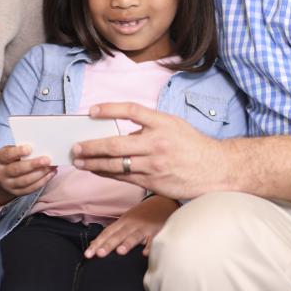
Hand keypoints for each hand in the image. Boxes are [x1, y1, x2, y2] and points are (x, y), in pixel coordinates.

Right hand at [0, 144, 56, 207]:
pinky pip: (31, 188)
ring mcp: (9, 185)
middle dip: (33, 165)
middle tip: (47, 160)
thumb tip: (39, 146)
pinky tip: (51, 173)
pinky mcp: (17, 193)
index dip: (18, 152)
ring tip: (52, 166)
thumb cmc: (9, 159)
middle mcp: (2, 174)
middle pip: (17, 170)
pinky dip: (43, 181)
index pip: (7, 155)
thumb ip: (20, 149)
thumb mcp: (9, 151)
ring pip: (25, 181)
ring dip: (41, 174)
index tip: (30, 148)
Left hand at [72, 104, 230, 199]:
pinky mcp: (152, 182)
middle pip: (115, 144)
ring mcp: (153, 164)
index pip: (131, 111)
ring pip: (115, 165)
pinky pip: (124, 178)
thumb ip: (150, 125)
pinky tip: (96, 171)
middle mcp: (156, 143)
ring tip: (79, 161)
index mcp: (162, 123)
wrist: (214, 170)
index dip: (109, 109)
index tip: (92, 111)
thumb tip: (122, 131)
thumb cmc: (192, 145)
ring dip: (93, 163)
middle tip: (76, 146)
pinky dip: (107, 174)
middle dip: (91, 146)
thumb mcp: (173, 125)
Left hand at [84, 196, 178, 258]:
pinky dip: (150, 245)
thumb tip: (95, 243)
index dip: (98, 243)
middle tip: (99, 253)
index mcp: (123, 221)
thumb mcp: (126, 220)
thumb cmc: (142, 214)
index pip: (107, 233)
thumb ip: (112, 232)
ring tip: (120, 251)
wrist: (162, 202)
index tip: (88, 254)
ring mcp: (144, 227)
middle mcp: (132, 224)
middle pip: (118, 235)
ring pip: (135, 236)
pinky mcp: (157, 230)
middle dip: (109, 244)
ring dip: (127, 243)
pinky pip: (153, 239)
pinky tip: (145, 253)